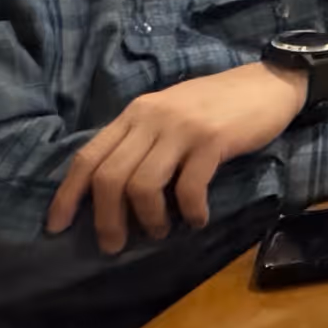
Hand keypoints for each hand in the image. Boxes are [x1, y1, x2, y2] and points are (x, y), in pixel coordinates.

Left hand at [47, 61, 307, 253]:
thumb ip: (144, 139)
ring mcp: (182, 128)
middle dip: (106, 220)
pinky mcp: (213, 140)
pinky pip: (188, 188)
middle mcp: (152, 117)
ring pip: (143, 186)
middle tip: (114, 245)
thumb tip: (115, 188)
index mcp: (136, 112)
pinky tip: (197, 220)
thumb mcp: (171, 113)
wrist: (270, 82)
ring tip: (160, 232)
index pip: (87, 156)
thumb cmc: (220, 103)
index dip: (68, 196)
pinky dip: (189, 212)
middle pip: (110, 177)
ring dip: (148, 220)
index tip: (58, 227)